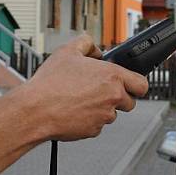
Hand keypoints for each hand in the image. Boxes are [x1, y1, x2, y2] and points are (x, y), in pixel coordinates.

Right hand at [20, 35, 148, 140]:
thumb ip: (87, 43)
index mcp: (112, 76)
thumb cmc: (50, 82)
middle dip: (119, 97)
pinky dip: (89, 119)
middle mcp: (112, 97)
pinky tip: (74, 110)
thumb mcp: (68, 50)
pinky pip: (97, 125)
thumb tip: (95, 50)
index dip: (135, 83)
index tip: (128, 82)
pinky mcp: (93, 131)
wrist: (34, 110)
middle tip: (101, 90)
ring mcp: (104, 116)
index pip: (142, 84)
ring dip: (102, 107)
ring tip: (80, 98)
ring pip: (112, 113)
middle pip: (130, 102)